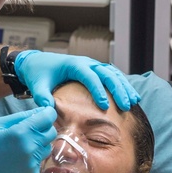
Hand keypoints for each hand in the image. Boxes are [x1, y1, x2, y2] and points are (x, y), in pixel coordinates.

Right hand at [0, 107, 57, 172]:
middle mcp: (31, 148)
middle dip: (44, 128)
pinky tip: (17, 162)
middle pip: (52, 132)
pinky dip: (32, 159)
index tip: (43, 114)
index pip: (48, 117)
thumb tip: (37, 112)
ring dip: (39, 145)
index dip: (47, 113)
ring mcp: (33, 163)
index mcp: (21, 132)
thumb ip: (19, 116)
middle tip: (30, 131)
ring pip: (47, 148)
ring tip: (21, 148)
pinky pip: (39, 162)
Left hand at [12, 51, 139, 110]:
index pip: (89, 76)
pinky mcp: (95, 69)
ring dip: (124, 86)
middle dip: (118, 89)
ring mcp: (92, 64)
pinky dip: (122, 84)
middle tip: (126, 106)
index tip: (104, 106)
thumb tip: (48, 110)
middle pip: (107, 73)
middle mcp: (86, 62)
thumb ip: (43, 97)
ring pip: (113, 73)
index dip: (98, 91)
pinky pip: (112, 75)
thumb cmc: (38, 74)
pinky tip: (131, 95)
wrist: (38, 62)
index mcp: (73, 64)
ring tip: (134, 101)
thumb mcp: (38, 86)